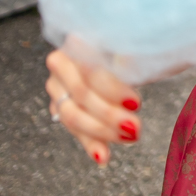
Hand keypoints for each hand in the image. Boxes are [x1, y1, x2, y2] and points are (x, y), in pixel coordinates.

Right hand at [45, 46, 142, 165]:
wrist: (125, 49)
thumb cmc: (136, 43)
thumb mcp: (138, 44)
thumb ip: (133, 54)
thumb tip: (129, 63)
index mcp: (79, 39)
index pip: (91, 69)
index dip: (113, 89)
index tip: (136, 103)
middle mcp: (62, 61)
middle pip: (80, 94)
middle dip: (109, 115)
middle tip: (135, 128)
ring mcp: (57, 85)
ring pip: (72, 115)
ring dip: (101, 131)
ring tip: (130, 138)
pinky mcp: (61, 105)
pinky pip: (73, 129)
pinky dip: (90, 143)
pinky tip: (103, 156)